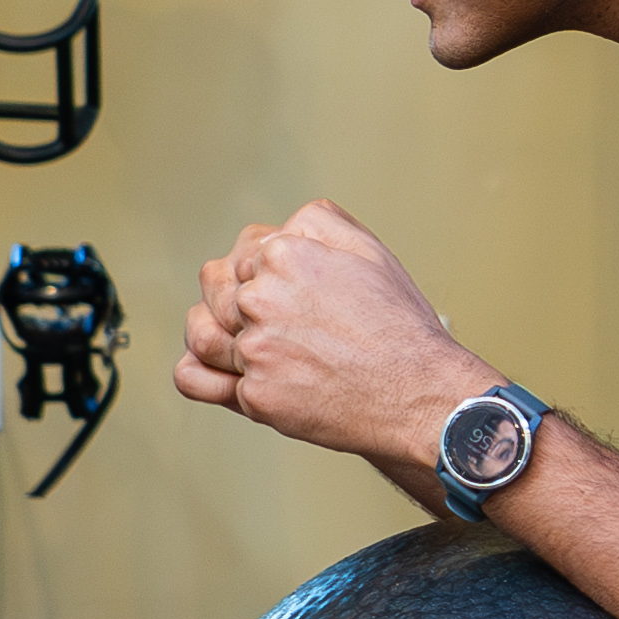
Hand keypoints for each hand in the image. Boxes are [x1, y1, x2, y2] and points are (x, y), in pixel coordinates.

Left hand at [175, 200, 486, 465]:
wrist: (420, 393)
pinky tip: (219, 373)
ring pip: (201, 332)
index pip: (243, 252)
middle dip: (235, 299)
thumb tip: (282, 226)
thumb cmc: (400, 327)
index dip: (260, 271)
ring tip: (248, 345)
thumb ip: (316, 223)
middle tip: (273, 319)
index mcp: (285, 253)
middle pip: (215, 286)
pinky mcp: (254, 395)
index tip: (287, 291)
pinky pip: (198, 381)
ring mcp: (255, 348)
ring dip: (214, 334)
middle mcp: (261, 297)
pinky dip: (203, 377)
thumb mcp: (368, 250)